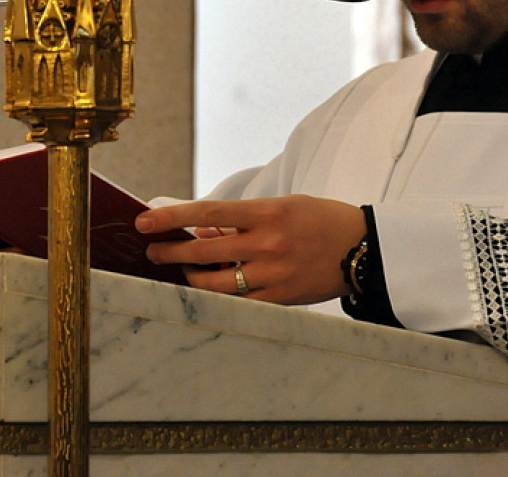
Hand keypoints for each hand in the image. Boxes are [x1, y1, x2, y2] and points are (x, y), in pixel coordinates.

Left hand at [135, 195, 364, 304]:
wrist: (363, 249)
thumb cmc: (319, 220)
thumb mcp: (283, 206)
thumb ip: (243, 219)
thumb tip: (204, 230)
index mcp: (267, 214)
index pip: (207, 213)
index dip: (172, 218)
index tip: (145, 221)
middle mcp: (267, 244)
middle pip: (203, 251)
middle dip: (170, 252)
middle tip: (153, 251)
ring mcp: (273, 275)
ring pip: (214, 283)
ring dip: (190, 276)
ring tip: (183, 268)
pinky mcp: (280, 299)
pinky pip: (238, 302)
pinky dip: (220, 294)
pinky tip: (211, 285)